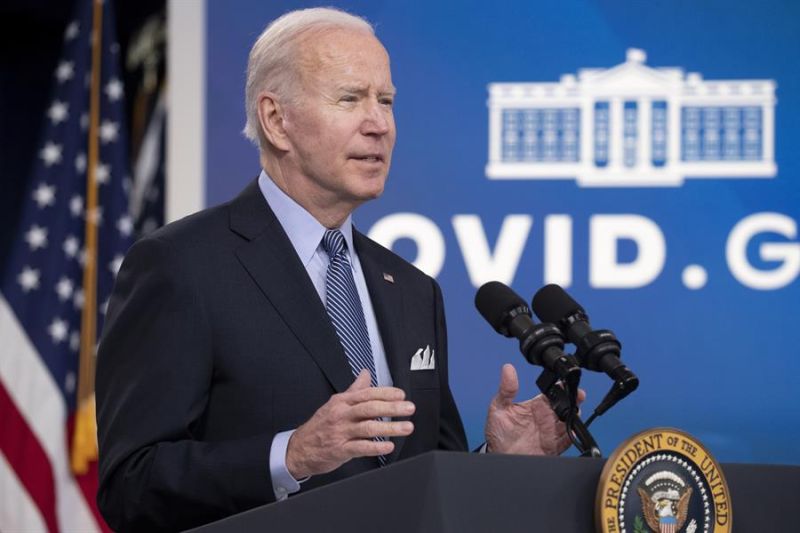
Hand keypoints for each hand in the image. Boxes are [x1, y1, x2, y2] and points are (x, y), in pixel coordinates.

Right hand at [286, 370, 415, 478]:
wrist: (299, 448)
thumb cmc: (319, 426)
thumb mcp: (335, 403)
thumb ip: (354, 389)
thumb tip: (365, 373)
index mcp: (342, 402)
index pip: (367, 394)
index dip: (386, 393)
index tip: (402, 395)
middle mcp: (342, 415)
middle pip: (370, 408)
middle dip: (392, 408)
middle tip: (409, 409)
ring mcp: (340, 432)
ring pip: (368, 427)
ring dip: (390, 427)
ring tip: (406, 427)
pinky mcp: (339, 450)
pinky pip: (360, 448)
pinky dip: (375, 447)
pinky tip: (388, 446)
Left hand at [484, 364, 584, 455]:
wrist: (500, 457)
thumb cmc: (498, 433)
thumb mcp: (498, 408)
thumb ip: (506, 390)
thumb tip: (507, 369)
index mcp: (535, 406)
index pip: (552, 394)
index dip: (561, 388)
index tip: (565, 384)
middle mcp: (545, 418)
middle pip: (564, 406)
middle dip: (573, 400)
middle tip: (577, 396)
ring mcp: (550, 432)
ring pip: (569, 422)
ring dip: (574, 417)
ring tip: (574, 412)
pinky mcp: (554, 446)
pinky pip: (568, 441)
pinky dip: (572, 436)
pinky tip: (573, 431)